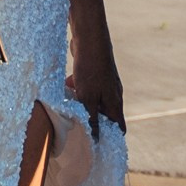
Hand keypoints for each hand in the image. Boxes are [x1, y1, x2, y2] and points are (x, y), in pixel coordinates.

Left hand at [68, 19, 124, 137]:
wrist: (89, 38)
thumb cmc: (91, 69)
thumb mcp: (88, 98)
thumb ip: (92, 118)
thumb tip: (96, 138)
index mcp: (115, 103)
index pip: (119, 127)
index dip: (111, 138)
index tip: (100, 147)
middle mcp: (112, 94)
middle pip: (103, 115)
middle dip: (91, 121)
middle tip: (77, 128)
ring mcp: (104, 83)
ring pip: (92, 100)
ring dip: (81, 104)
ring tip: (68, 106)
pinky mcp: (94, 74)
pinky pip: (86, 87)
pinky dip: (78, 89)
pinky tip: (67, 86)